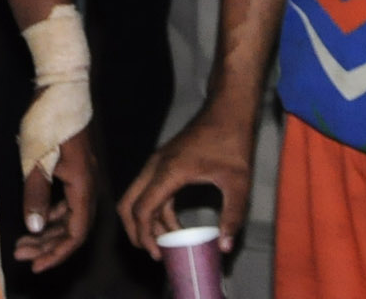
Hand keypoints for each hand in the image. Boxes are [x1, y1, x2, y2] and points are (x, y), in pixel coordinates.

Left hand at [14, 126, 94, 271]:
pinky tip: (35, 217)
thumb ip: (35, 194)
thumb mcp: (36, 159)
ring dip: (47, 231)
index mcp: (83, 185)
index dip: (56, 253)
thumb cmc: (48, 120)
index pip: (76, 233)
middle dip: (47, 246)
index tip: (35, 265)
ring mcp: (84, 176)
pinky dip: (51, 214)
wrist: (62, 87)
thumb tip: (33, 228)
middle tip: (20, 254)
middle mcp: (89, 184)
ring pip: (70, 215)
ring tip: (23, 242)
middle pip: (73, 228)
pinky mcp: (76, 168)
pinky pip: (67, 201)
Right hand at [117, 107, 253, 258]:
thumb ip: (232, 216)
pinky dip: (155, 209)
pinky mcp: (164, 161)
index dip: (145, 236)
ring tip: (167, 243)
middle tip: (154, 253)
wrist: (228, 110)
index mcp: (169, 171)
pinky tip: (174, 224)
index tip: (158, 255)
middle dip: (135, 231)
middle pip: (128, 203)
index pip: (142, 209)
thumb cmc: (233, 142)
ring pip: (137, 197)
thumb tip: (225, 247)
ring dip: (147, 222)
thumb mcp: (238, 183)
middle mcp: (156, 166)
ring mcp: (158, 162)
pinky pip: (150, 190)